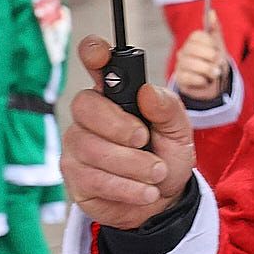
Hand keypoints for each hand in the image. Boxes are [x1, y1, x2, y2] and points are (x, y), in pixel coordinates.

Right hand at [64, 36, 195, 229]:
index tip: (99, 55)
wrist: (164, 200)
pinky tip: (143, 191)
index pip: (96, 63)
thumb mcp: (179, 130)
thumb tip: (147, 92)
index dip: (93, 53)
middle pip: (85, 106)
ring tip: (156, 174)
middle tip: (144, 140)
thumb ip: (167, 108)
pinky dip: (126, 187)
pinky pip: (92, 178)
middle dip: (119, 126)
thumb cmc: (167, 155)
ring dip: (132, 164)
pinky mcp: (74, 176)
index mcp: (116, 94)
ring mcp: (77, 145)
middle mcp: (90, 115)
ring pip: (91, 147)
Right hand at [173, 24, 227, 102]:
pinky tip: (205, 80)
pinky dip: (201, 80)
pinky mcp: (179, 78)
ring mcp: (180, 64)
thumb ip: (215, 28)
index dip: (210, 43)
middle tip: (219, 63)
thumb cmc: (215, 61)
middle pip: (193, 49)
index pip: (197, 36)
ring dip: (208, 70)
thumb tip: (211, 12)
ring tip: (215, 73)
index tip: (218, 49)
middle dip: (210, 57)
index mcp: (193, 40)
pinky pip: (188, 77)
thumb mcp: (218, 45)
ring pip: (191, 63)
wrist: (214, 83)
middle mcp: (184, 51)